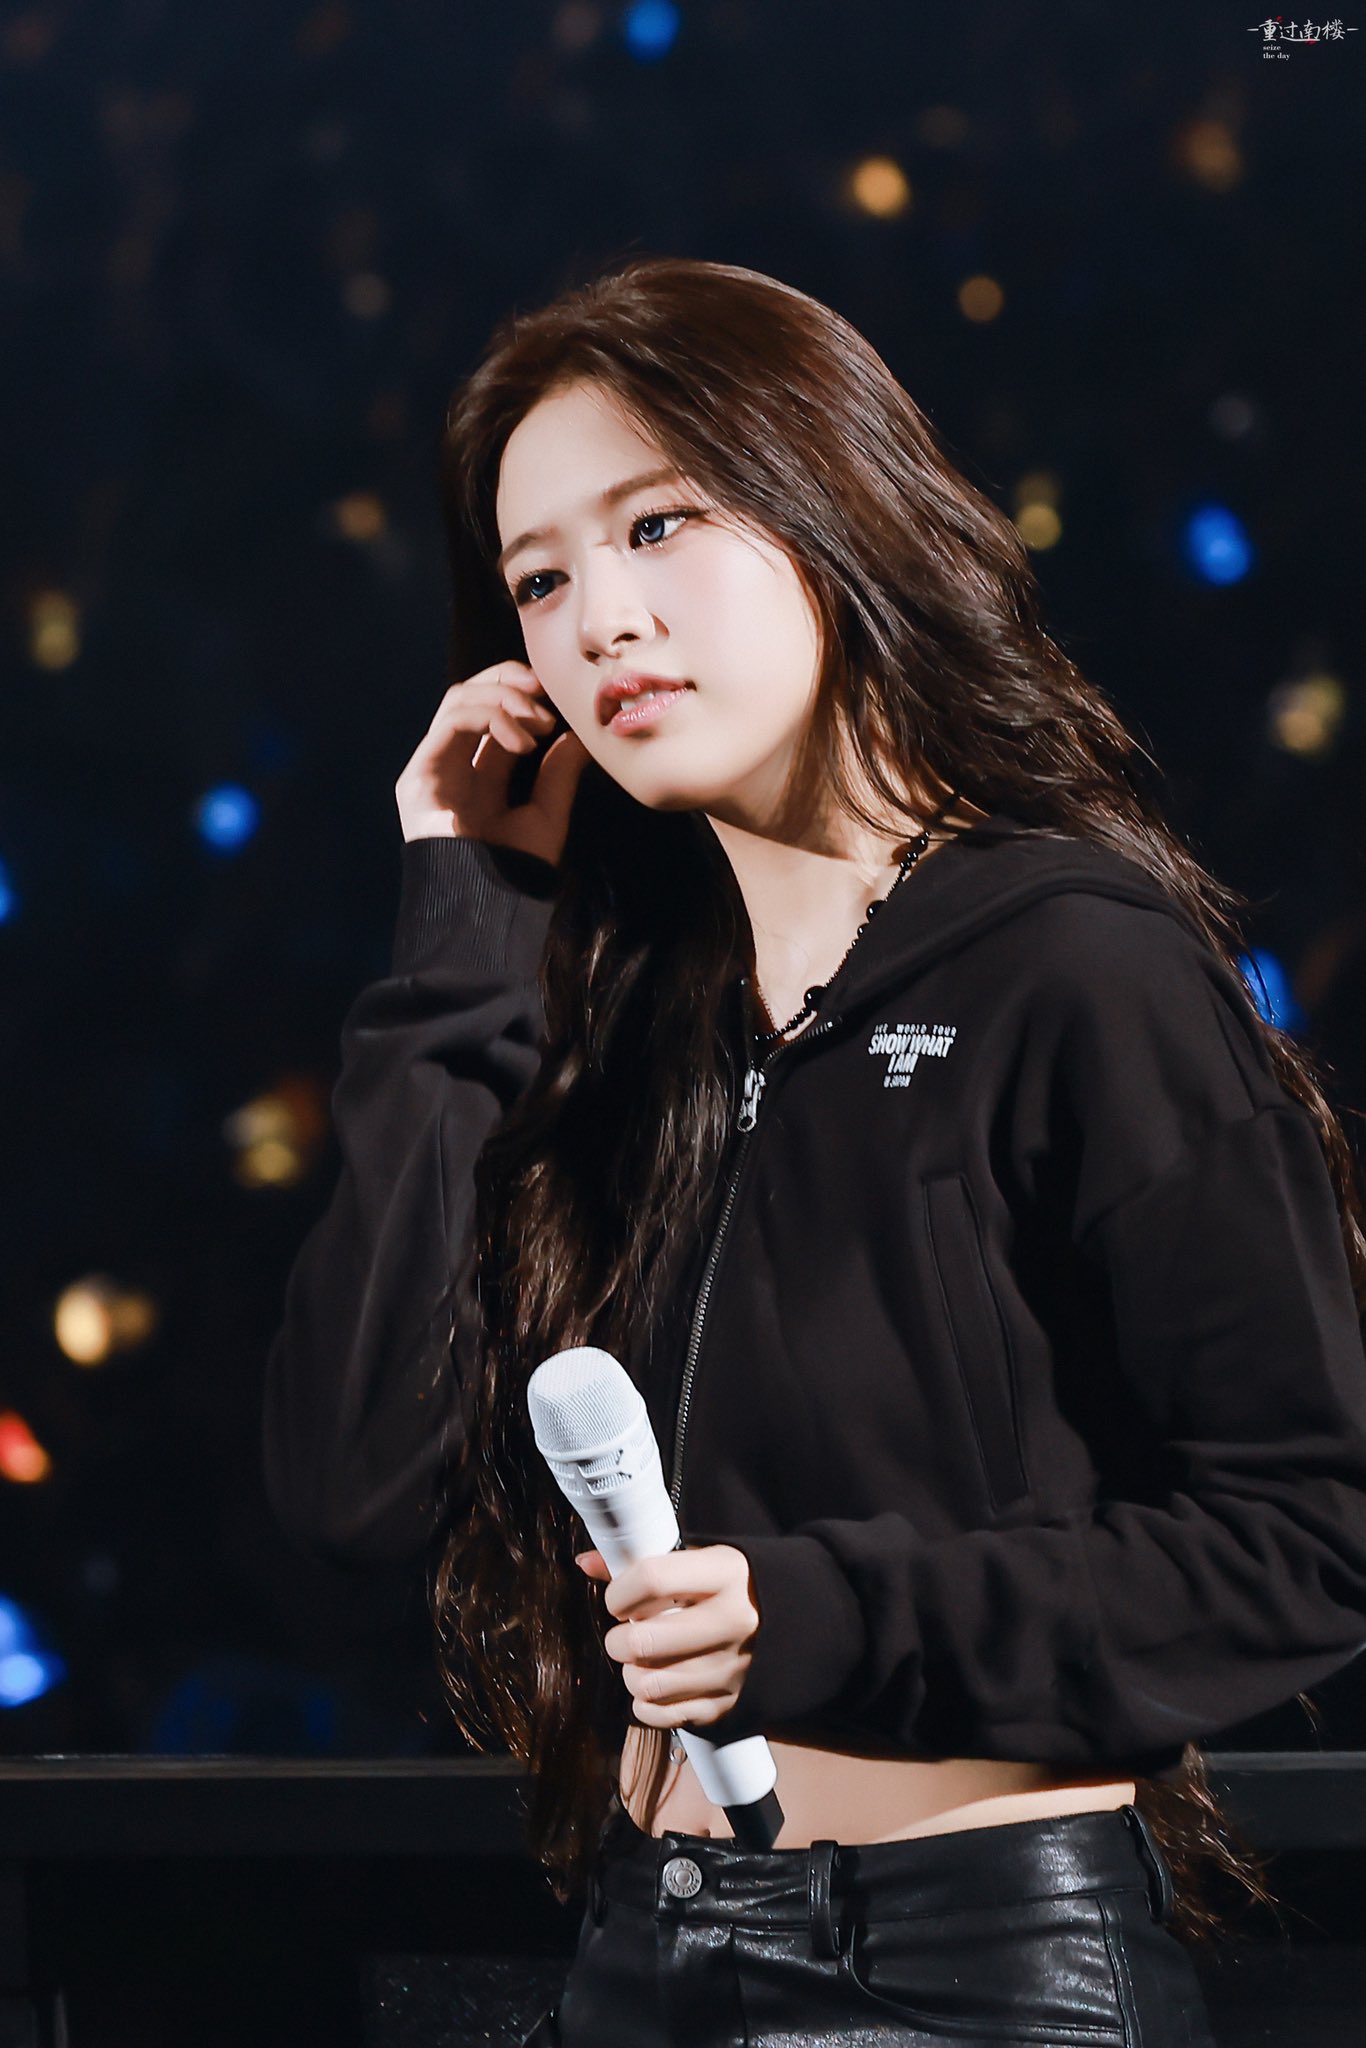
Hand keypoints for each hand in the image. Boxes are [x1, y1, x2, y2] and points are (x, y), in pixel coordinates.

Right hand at [394, 660, 590, 864]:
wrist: (491, 907)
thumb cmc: (518, 872)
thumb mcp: (547, 813)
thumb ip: (559, 773)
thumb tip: (579, 734)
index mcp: (482, 775)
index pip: (494, 712)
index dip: (522, 693)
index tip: (554, 696)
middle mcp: (454, 766)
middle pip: (470, 695)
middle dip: (507, 681)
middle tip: (542, 690)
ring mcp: (433, 769)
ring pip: (458, 700)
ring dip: (502, 698)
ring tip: (537, 723)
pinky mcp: (418, 776)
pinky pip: (449, 722)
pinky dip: (488, 717)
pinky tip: (520, 742)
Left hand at [575, 1544, 759, 1728]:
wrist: (808, 1621)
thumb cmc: (740, 1586)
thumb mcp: (706, 1559)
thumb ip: (645, 1563)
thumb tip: (586, 1563)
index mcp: (726, 1574)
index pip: (651, 1580)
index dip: (620, 1591)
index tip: (620, 1599)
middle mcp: (733, 1621)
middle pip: (643, 1641)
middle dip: (619, 1640)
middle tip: (627, 1633)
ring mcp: (732, 1668)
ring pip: (647, 1684)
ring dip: (632, 1673)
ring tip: (643, 1660)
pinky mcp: (730, 1704)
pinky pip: (662, 1715)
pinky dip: (647, 1705)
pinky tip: (656, 1685)